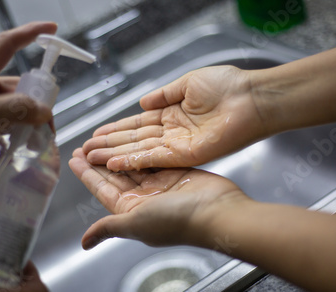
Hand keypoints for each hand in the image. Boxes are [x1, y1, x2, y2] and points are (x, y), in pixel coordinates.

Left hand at [0, 22, 57, 193]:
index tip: (50, 29)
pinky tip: (23, 149)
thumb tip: (44, 112)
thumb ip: (16, 110)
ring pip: (14, 111)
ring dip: (28, 123)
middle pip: (18, 87)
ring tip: (38, 141)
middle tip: (48, 123)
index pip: (7, 45)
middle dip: (37, 101)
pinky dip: (18, 137)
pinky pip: (5, 129)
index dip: (29, 33)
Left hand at [69, 148, 247, 249]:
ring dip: (116, 153)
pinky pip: (152, 158)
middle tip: (83, 144)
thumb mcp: (135, 223)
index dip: (87, 175)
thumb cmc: (176, 220)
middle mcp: (144, 199)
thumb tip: (84, 244)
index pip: (103, 190)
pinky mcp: (176, 172)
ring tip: (100, 139)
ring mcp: (160, 185)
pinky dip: (140, 149)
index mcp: (131, 211)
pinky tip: (129, 138)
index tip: (74, 159)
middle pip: (115, 176)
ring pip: (132, 165)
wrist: (217, 212)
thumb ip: (109, 228)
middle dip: (98, 161)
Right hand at [83, 66, 268, 170]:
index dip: (116, 129)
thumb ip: (163, 95)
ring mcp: (177, 145)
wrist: (250, 98)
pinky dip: (133, 162)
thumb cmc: (226, 86)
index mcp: (171, 113)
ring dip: (114, 156)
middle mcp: (171, 132)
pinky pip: (154, 159)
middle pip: (133, 140)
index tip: (96, 134)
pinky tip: (113, 164)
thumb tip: (142, 102)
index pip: (137, 123)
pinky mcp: (185, 155)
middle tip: (85, 151)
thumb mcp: (187, 83)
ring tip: (90, 159)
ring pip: (139, 152)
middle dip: (108, 145)